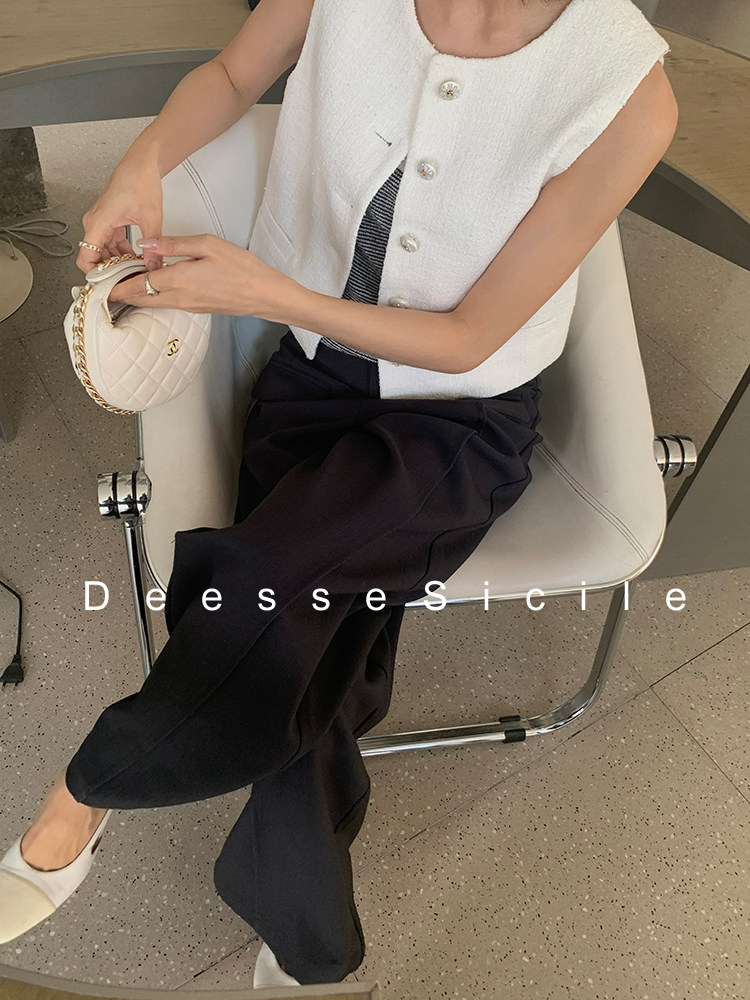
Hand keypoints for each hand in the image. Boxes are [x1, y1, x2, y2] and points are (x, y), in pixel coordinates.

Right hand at [77, 153, 163, 273]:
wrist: (141, 163)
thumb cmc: (140, 181)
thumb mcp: (151, 219)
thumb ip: (152, 247)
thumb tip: (153, 268)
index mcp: (98, 223)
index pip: (85, 258)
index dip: (95, 276)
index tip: (109, 286)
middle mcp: (95, 223)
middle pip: (95, 257)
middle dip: (111, 272)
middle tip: (129, 282)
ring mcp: (101, 222)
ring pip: (104, 251)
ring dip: (118, 263)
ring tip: (136, 272)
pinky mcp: (109, 221)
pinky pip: (111, 243)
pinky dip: (121, 253)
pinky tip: (136, 259)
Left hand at [107, 234, 293, 316]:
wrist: (263, 294)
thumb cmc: (241, 269)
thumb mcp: (206, 244)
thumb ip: (173, 244)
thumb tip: (147, 243)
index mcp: (177, 280)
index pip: (136, 283)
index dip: (115, 282)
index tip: (100, 279)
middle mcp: (178, 298)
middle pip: (139, 298)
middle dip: (119, 294)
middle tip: (102, 288)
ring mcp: (186, 306)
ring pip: (151, 303)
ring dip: (134, 296)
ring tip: (119, 287)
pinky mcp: (195, 308)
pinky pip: (165, 304)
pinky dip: (151, 297)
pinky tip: (149, 289)